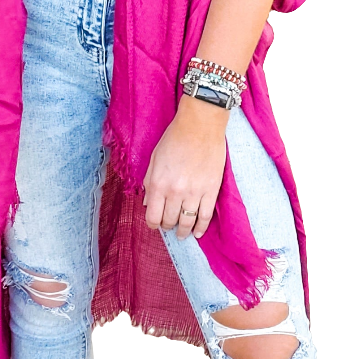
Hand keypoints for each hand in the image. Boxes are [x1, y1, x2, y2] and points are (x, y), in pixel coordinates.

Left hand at [142, 98, 228, 239]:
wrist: (200, 125)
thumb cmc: (175, 138)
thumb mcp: (154, 158)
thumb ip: (149, 182)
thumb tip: (147, 203)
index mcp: (158, 183)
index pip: (153, 217)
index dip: (153, 224)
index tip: (155, 224)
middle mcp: (175, 192)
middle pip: (169, 221)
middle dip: (168, 226)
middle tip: (169, 226)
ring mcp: (194, 192)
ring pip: (187, 222)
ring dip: (183, 231)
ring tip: (183, 234)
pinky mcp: (211, 190)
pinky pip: (206, 216)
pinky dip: (202, 228)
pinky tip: (198, 233)